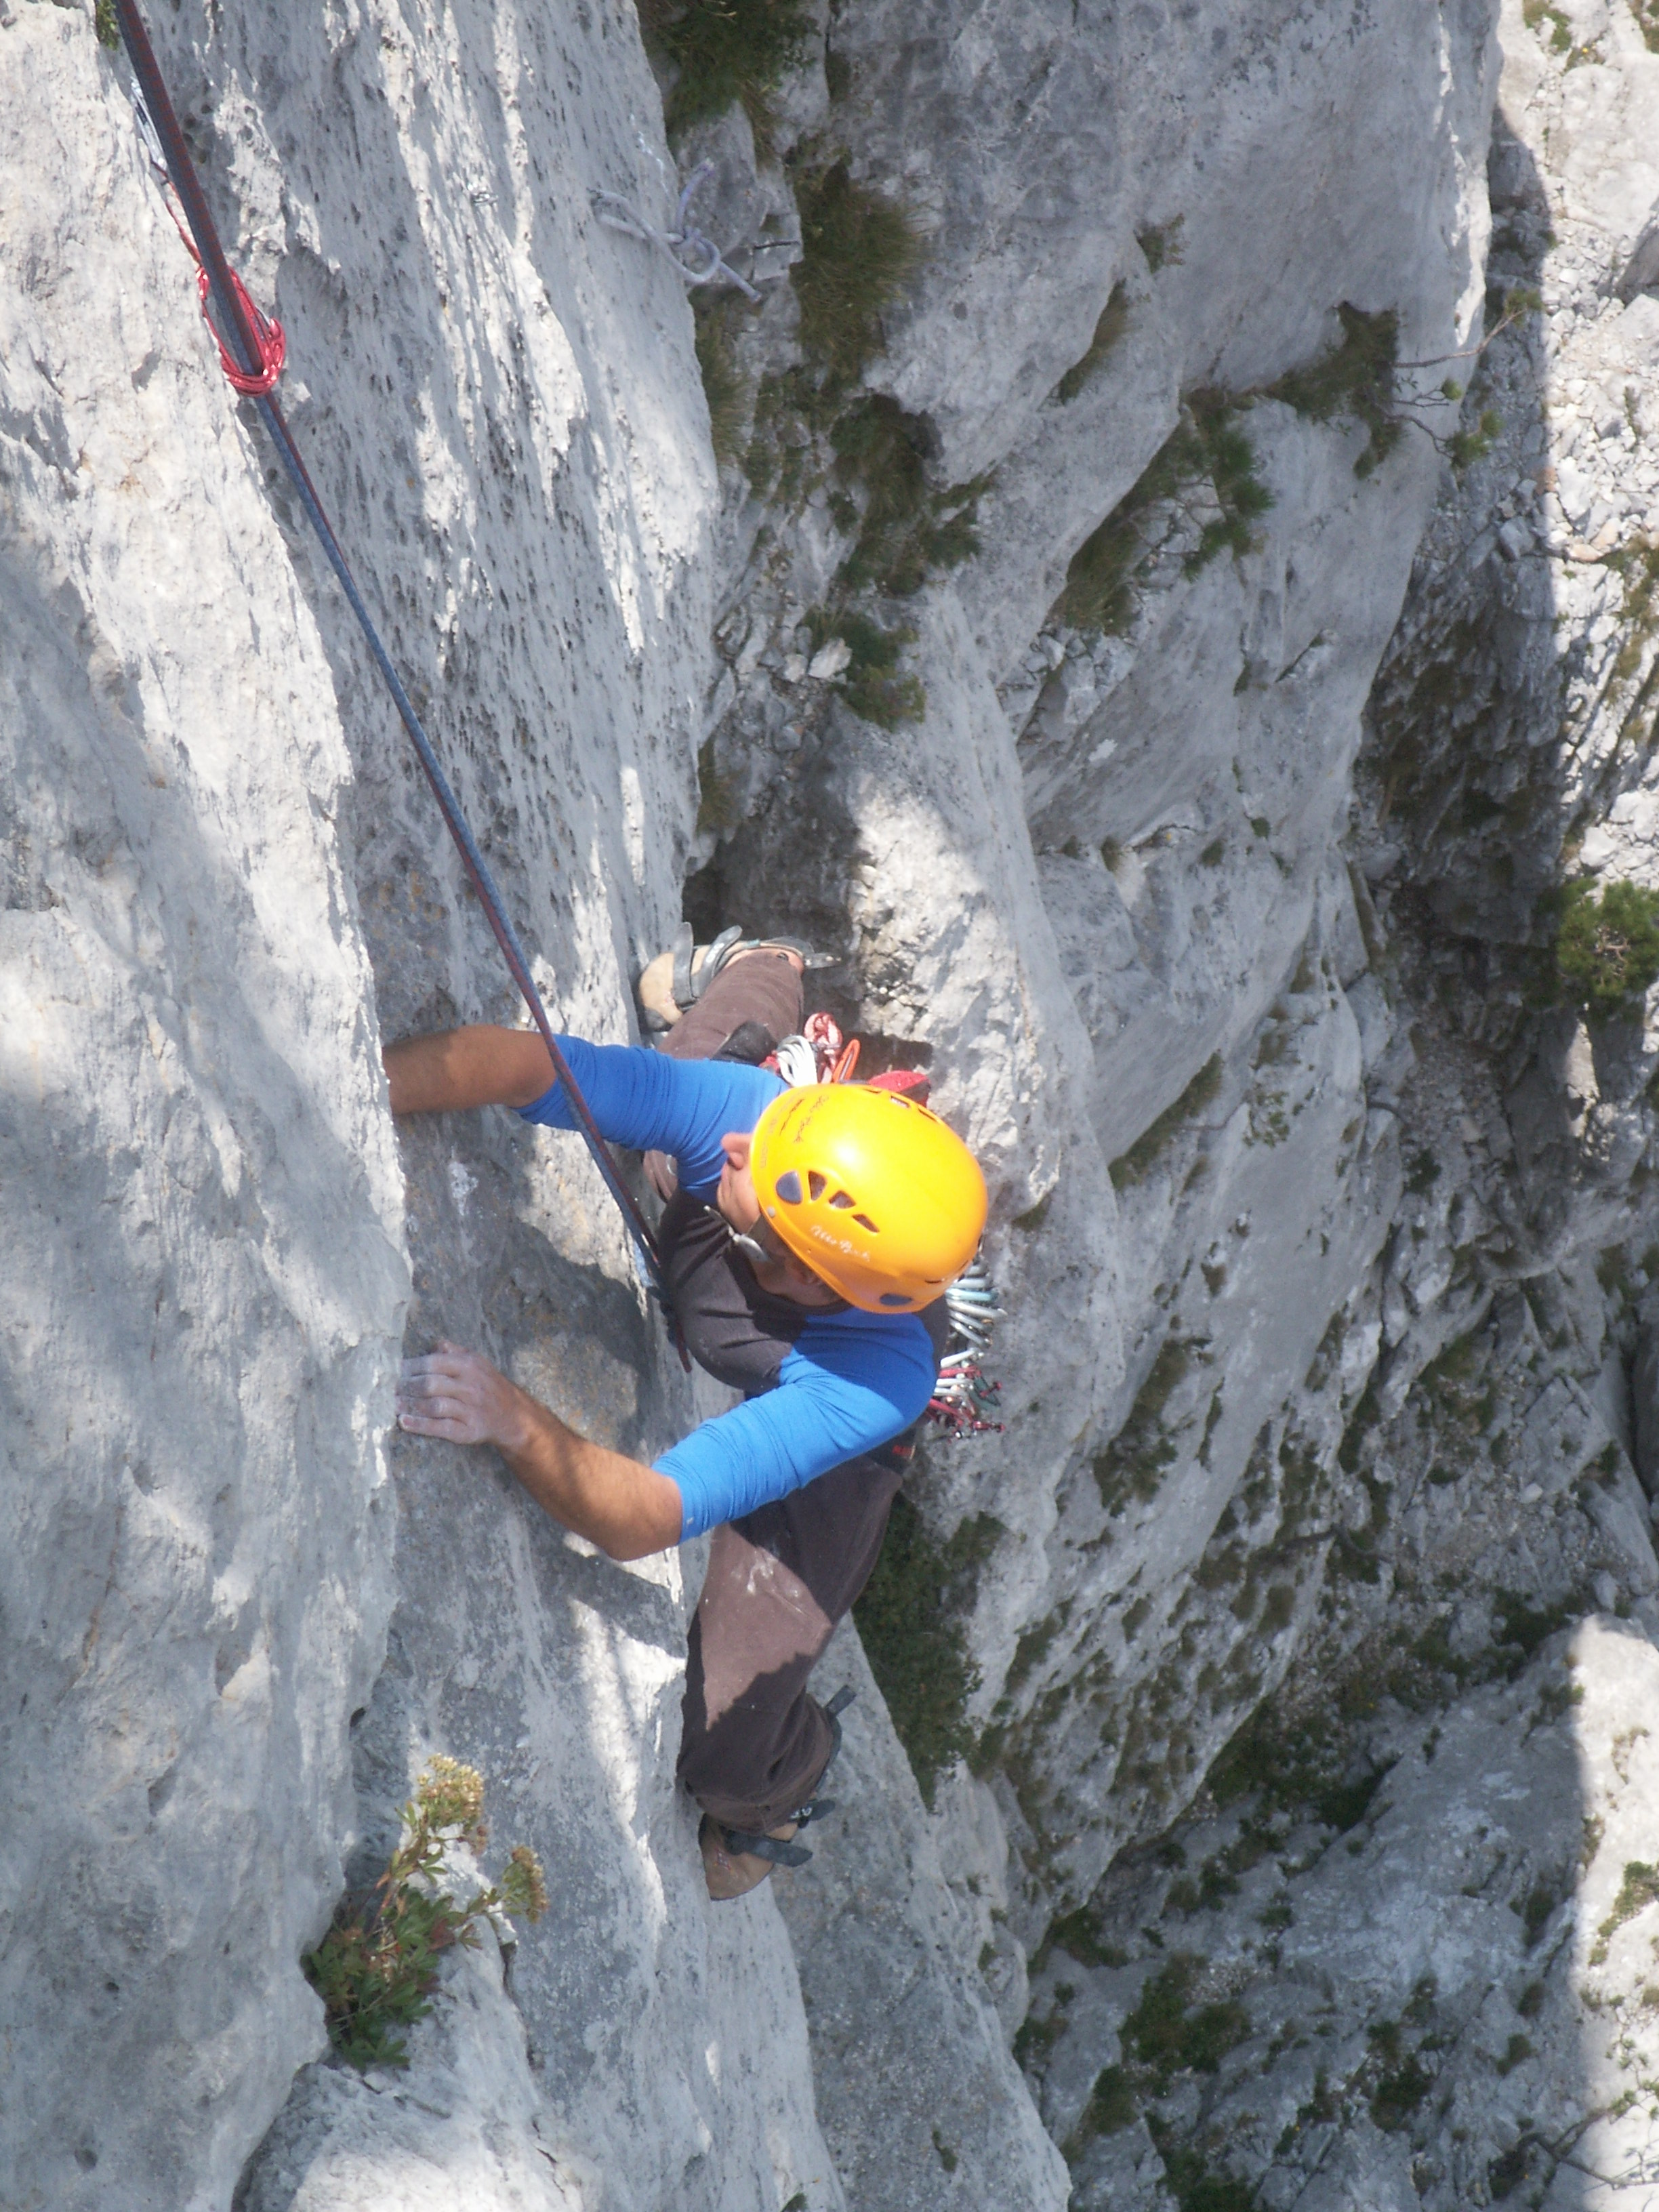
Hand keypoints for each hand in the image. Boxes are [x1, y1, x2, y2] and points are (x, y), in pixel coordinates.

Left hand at [396, 1341, 529, 1450]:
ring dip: (410, 1405)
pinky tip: (404, 1422)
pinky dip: (420, 1425)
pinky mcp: (468, 1431)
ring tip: (393, 1404)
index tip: (395, 1369)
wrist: (513, 1415)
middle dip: (407, 1386)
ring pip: (434, 1406)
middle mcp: (470, 1387)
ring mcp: (469, 1410)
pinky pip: (440, 1427)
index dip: (412, 1366)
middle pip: (431, 1384)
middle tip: (391, 1389)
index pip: (434, 1363)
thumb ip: (455, 1352)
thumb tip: (435, 1343)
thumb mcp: (478, 1362)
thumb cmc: (489, 1385)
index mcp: (469, 1366)